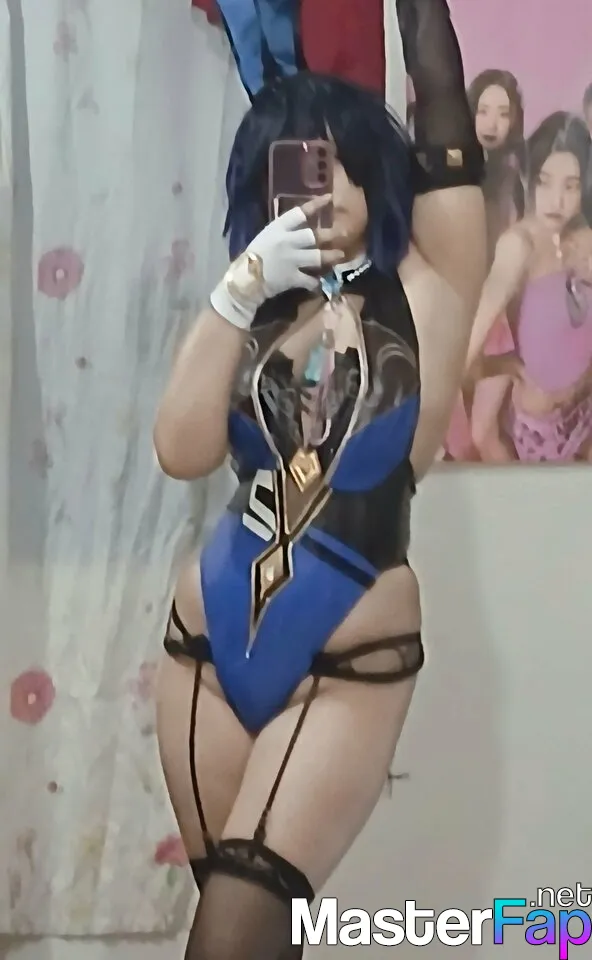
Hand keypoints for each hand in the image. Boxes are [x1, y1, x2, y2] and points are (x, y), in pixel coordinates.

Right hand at [210, 195, 344, 329]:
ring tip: (340, 255)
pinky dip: (316, 282)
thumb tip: (299, 229)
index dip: (315, 205)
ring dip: (330, 256)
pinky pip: (310, 280)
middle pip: (312, 236)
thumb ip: (282, 232)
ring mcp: (291, 260)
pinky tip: (320, 282)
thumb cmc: (252, 256)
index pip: (299, 213)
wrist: (245, 280)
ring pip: (317, 256)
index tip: (329, 198)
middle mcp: (287, 242)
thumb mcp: (266, 237)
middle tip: (343, 232)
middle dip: (329, 234)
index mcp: (278, 228)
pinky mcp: (293, 277)